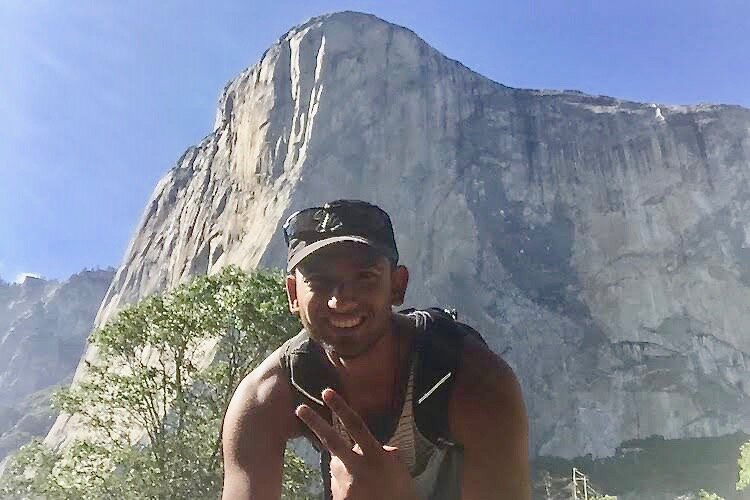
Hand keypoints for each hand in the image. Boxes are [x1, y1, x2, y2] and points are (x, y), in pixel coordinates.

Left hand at [296, 388, 417, 499]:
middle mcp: (355, 467)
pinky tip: (360, 492)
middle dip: (315, 422)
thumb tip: (379, 447)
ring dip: (345, 465)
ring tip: (363, 479)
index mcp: (374, 456)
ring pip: (337, 463)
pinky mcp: (337, 497)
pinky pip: (338, 482)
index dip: (340, 408)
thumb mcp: (399, 469)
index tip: (327, 392)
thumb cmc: (400, 493)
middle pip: (331, 439)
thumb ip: (387, 454)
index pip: (355, 426)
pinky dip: (347, 483)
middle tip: (299, 408)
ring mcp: (343, 483)